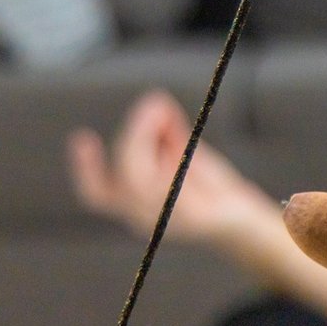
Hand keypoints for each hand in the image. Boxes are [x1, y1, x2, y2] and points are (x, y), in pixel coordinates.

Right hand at [67, 90, 276, 247]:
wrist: (244, 221)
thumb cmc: (210, 187)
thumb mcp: (183, 157)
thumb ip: (167, 135)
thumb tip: (155, 104)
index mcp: (133, 204)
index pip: (99, 193)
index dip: (86, 169)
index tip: (82, 138)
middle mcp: (147, 217)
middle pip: (127, 179)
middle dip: (135, 135)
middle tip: (152, 104)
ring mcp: (173, 221)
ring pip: (150, 183)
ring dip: (156, 140)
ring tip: (165, 113)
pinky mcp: (201, 218)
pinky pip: (181, 187)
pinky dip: (178, 157)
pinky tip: (184, 140)